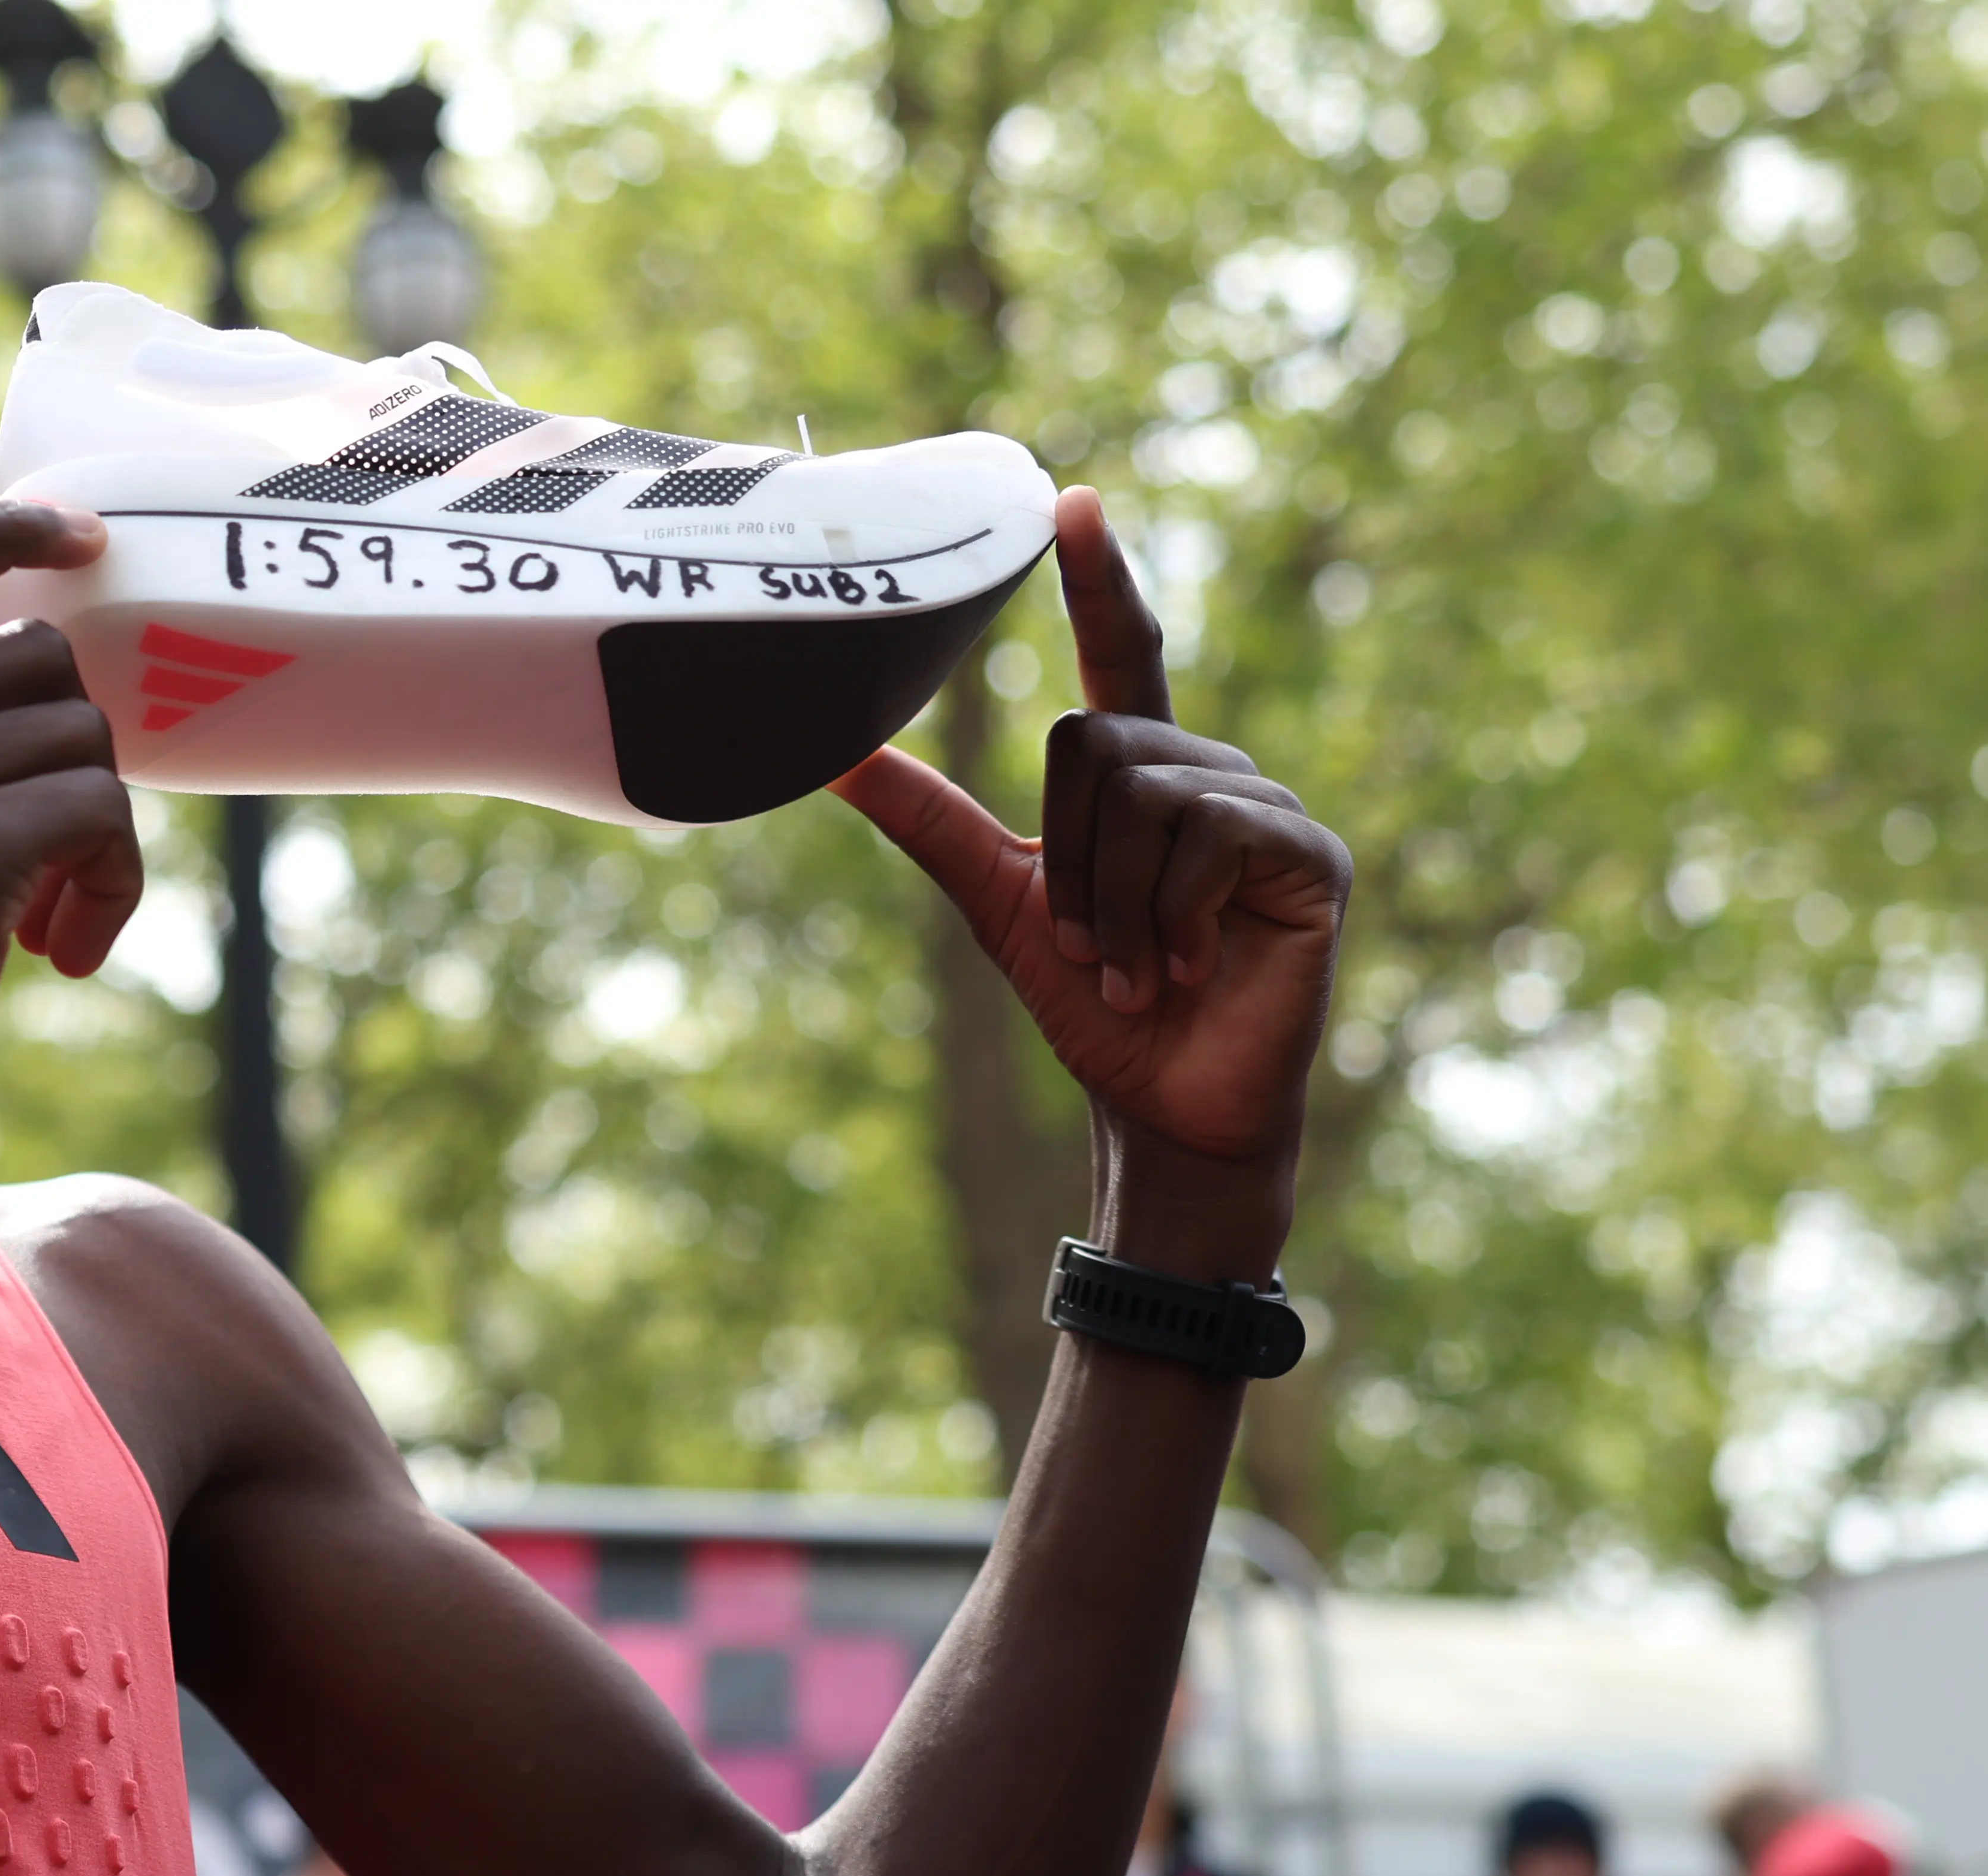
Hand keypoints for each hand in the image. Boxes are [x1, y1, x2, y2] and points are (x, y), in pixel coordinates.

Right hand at [0, 499, 136, 1207]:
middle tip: (51, 874)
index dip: (3, 526)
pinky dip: (110, 887)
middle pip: (41, 665)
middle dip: (72, 763)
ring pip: (84, 739)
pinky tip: (60, 957)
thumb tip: (24, 707)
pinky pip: (101, 814)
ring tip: (47, 926)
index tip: (80, 540)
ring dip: (98, 838)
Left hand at [836, 487, 1349, 1276]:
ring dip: (1115, 901)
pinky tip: (1188, 966)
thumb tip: (836, 754)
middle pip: (1095, 743)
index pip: (1121, 653)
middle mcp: (1209, 773)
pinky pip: (1206, 838)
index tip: (1067, 501)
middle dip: (1070, 857)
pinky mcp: (1309, 857)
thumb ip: (929, 819)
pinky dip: (1170, 915)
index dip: (1097, 580)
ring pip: (1144, 793)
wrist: (1163, 1103)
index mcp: (1142, 774)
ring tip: (1139, 967)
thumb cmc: (1094, 1007)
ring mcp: (1268, 810)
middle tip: (1093, 946)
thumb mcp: (996, 900)